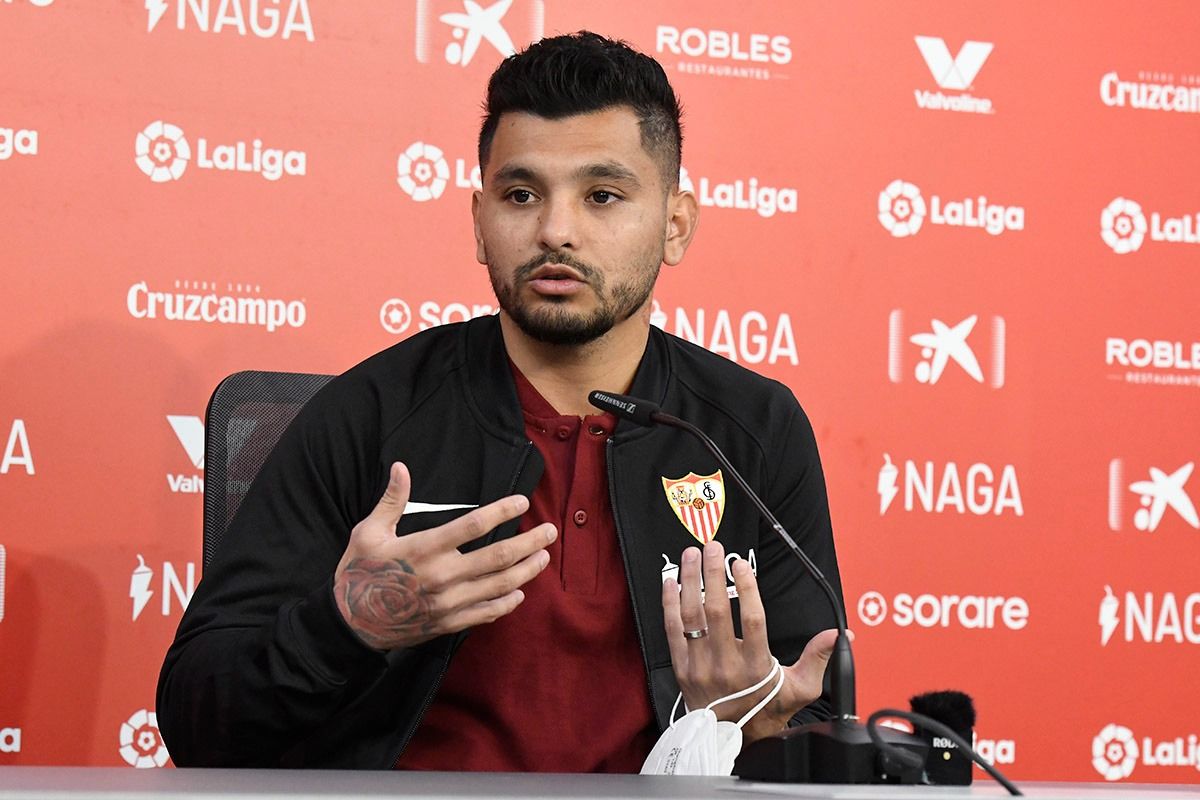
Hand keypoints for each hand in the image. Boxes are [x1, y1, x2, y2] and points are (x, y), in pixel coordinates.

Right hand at [333, 462, 554, 650]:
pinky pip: (486, 614)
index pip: (473, 526)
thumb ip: (391, 501)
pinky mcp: (448, 623)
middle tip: (550, 531)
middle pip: (497, 558)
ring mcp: (448, 603)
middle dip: (529, 543)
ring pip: (499, 586)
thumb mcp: (367, 532)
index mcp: (424, 549)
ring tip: (543, 557)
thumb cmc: (359, 572)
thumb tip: (401, 467)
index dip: (502, 512)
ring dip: (526, 571)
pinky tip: (520, 593)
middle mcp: (442, 577)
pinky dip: (506, 604)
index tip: (522, 501)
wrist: (350, 624)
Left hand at [662, 541, 839, 742]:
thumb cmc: (766, 710)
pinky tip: (670, 582)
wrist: (733, 740)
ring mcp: (700, 667)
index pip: (752, 619)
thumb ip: (819, 658)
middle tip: (714, 548)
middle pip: (717, 610)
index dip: (745, 588)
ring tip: (692, 555)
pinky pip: (673, 631)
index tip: (740, 565)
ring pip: (692, 616)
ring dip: (690, 581)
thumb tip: (840, 634)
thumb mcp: (800, 689)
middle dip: (713, 574)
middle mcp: (725, 666)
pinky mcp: (682, 669)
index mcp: (756, 668)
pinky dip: (669, 604)